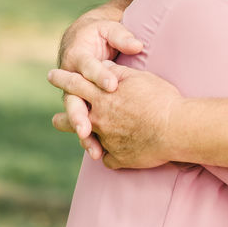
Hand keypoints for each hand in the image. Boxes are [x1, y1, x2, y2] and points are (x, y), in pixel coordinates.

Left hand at [48, 64, 182, 169]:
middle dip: (64, 118)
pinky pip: (108, 158)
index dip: (63, 79)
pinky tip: (116, 152)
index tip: (52, 76)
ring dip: (85, 140)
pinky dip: (111, 154)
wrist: (176, 128)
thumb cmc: (160, 98)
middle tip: (55, 120)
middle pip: (74, 118)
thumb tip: (103, 67)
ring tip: (84, 139)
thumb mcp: (138, 77)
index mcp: (102, 97)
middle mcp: (100, 120)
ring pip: (89, 141)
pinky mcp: (119, 158)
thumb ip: (116, 73)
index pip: (75, 84)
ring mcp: (107, 141)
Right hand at [55, 10, 143, 158]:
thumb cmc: (98, 33)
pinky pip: (85, 124)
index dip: (100, 76)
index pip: (89, 68)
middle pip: (74, 100)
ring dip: (83, 134)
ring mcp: (76, 95)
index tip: (112, 86)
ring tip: (94, 151)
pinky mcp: (84, 106)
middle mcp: (73, 79)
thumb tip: (137, 45)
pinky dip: (91, 139)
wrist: (81, 39)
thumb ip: (122, 37)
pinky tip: (100, 155)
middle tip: (87, 129)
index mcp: (78, 57)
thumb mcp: (109, 30)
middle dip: (79, 116)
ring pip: (77, 117)